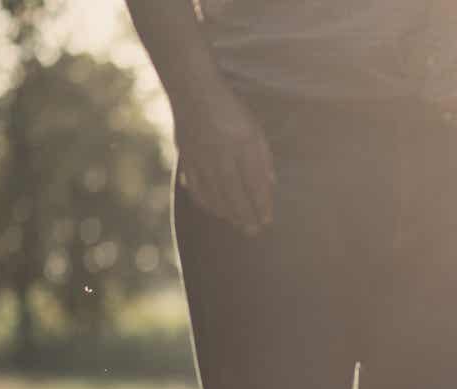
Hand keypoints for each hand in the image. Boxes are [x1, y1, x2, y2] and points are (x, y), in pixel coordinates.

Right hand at [174, 85, 274, 234]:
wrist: (193, 90)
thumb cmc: (231, 110)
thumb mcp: (255, 130)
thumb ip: (263, 159)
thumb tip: (270, 187)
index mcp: (243, 144)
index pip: (255, 182)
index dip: (261, 204)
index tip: (267, 220)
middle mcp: (222, 152)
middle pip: (235, 193)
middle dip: (245, 215)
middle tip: (254, 231)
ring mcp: (201, 156)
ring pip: (214, 193)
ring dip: (227, 213)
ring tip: (238, 223)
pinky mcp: (186, 156)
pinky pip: (195, 186)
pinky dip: (206, 201)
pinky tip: (216, 210)